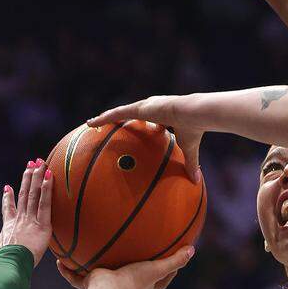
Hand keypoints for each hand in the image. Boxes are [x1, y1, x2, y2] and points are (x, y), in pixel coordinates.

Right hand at [0, 159, 51, 269]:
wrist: (6, 267)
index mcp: (8, 228)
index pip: (7, 210)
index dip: (8, 199)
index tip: (7, 188)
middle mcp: (19, 221)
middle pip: (25, 195)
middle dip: (27, 179)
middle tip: (31, 164)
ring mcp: (30, 221)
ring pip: (34, 195)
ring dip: (37, 177)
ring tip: (40, 163)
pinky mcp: (42, 225)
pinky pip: (45, 203)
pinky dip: (47, 189)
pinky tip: (49, 175)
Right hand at [56, 246, 194, 288]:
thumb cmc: (133, 283)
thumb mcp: (156, 269)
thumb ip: (175, 260)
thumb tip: (192, 249)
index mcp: (143, 288)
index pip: (160, 279)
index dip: (168, 269)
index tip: (171, 256)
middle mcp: (125, 288)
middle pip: (130, 275)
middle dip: (129, 266)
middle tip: (131, 252)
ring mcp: (106, 286)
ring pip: (99, 276)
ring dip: (94, 267)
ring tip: (89, 252)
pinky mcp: (89, 285)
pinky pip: (75, 277)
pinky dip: (67, 271)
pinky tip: (60, 260)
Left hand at [89, 95, 203, 182]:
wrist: (194, 114)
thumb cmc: (193, 130)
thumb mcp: (189, 149)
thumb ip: (189, 163)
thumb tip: (196, 181)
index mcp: (166, 115)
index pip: (152, 120)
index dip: (147, 125)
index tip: (144, 128)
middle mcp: (154, 108)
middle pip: (132, 113)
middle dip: (122, 118)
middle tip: (113, 125)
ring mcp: (144, 106)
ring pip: (120, 112)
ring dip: (106, 118)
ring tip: (92, 124)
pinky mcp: (139, 108)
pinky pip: (116, 114)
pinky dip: (103, 119)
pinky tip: (91, 124)